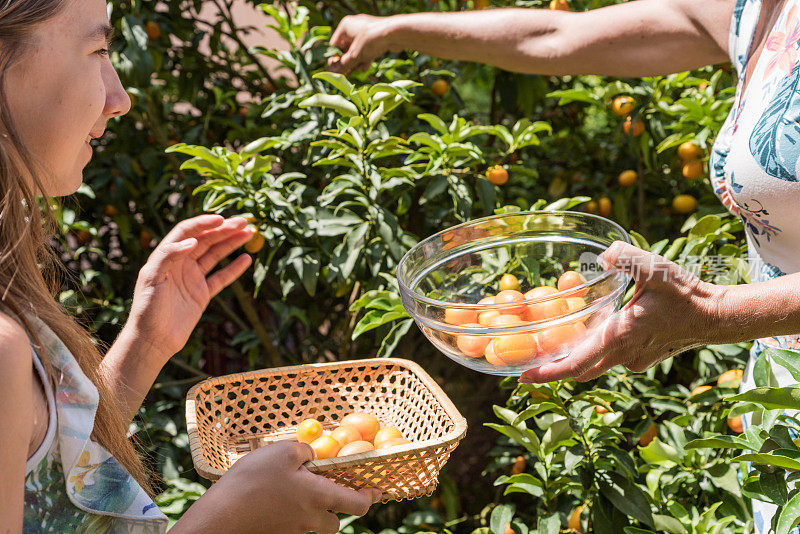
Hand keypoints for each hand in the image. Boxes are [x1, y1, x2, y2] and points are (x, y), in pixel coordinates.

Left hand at [125, 215, 253, 360]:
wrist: (153, 340)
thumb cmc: (146, 309)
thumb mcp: (151, 279)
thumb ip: (168, 256)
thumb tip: (192, 241)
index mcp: (166, 256)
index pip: (187, 232)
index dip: (203, 223)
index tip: (221, 219)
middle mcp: (180, 263)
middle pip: (205, 240)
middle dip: (224, 229)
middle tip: (243, 222)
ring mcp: (192, 278)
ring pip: (215, 255)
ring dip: (231, 243)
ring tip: (248, 233)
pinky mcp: (201, 294)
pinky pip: (221, 277)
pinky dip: (234, 269)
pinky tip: (246, 259)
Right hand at [173, 441, 380, 533]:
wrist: (220, 516)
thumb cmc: (254, 480)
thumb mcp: (284, 451)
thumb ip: (307, 451)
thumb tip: (314, 455)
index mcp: (320, 498)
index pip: (358, 505)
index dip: (371, 497)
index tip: (376, 489)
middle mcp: (310, 520)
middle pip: (335, 521)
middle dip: (336, 507)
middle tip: (326, 488)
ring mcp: (292, 531)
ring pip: (312, 525)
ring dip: (312, 511)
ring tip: (295, 489)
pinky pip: (291, 525)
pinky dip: (290, 513)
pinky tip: (273, 497)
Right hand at [329, 14, 395, 72]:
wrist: (397, 33)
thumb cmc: (372, 40)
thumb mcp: (355, 56)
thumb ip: (342, 65)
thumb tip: (328, 73)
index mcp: (345, 26)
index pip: (334, 45)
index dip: (335, 58)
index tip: (338, 69)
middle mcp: (354, 26)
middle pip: (346, 48)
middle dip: (348, 61)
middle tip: (348, 72)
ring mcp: (366, 31)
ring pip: (357, 50)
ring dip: (357, 62)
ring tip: (357, 70)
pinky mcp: (376, 37)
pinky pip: (367, 49)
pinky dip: (365, 58)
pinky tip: (365, 67)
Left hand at [519, 241, 721, 382]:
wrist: (716, 317)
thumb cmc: (685, 294)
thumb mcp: (655, 268)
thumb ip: (627, 257)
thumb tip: (605, 253)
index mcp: (619, 337)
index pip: (576, 364)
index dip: (548, 373)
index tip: (523, 379)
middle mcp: (623, 355)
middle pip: (580, 370)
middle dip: (553, 371)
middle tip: (527, 367)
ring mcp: (633, 360)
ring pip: (595, 365)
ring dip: (576, 358)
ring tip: (553, 346)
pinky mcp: (642, 359)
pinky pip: (611, 359)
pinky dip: (596, 351)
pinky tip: (593, 332)